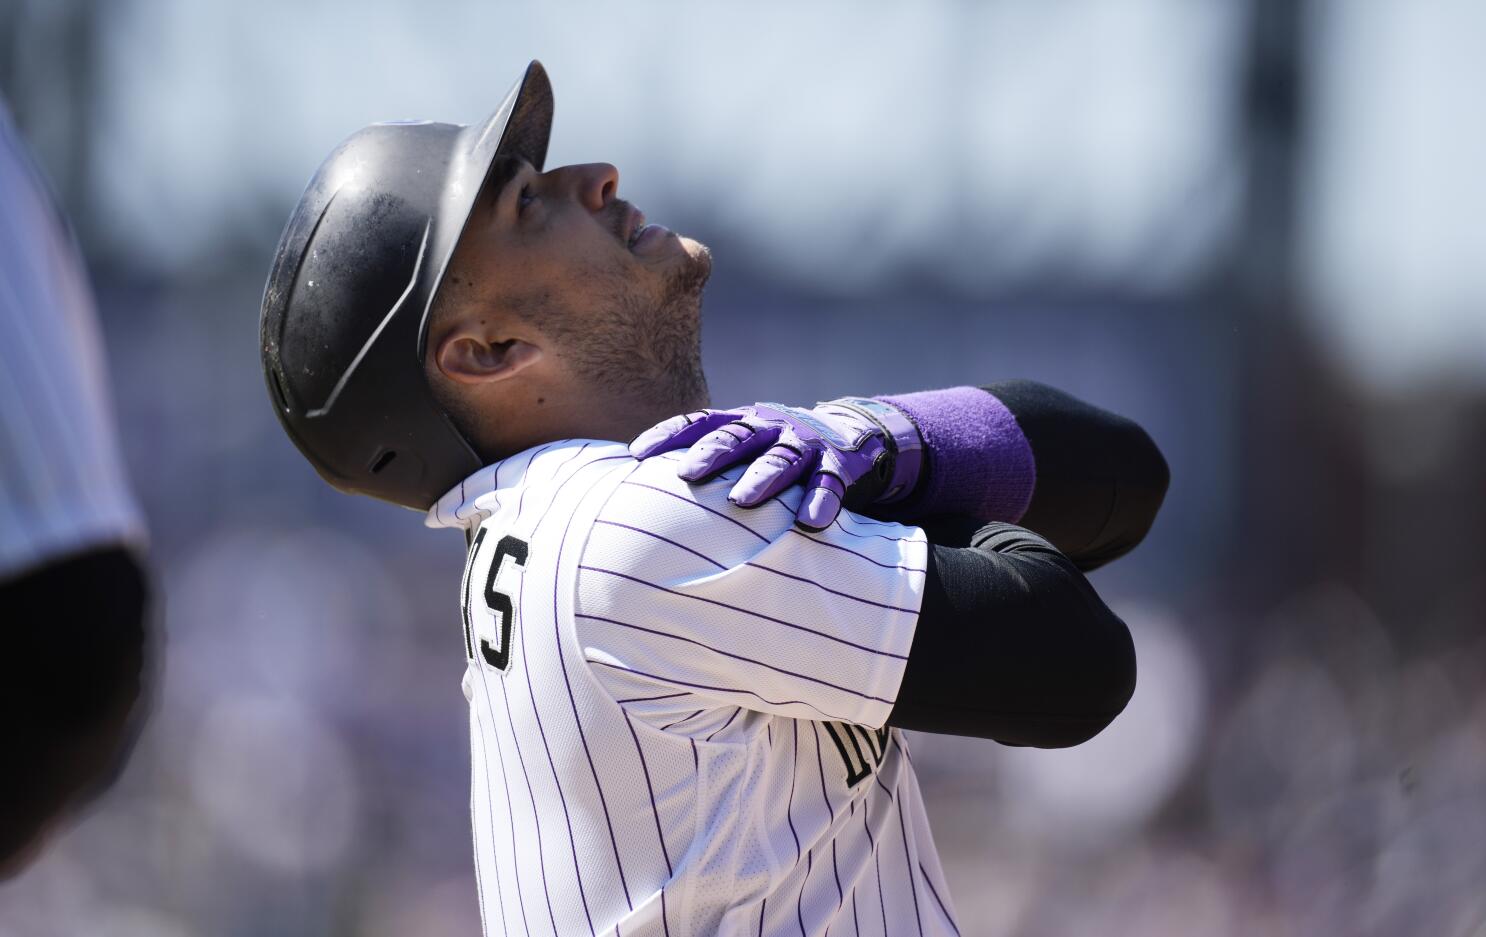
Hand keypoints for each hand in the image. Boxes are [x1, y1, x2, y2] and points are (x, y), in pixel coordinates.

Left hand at [630, 399, 922, 530]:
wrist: (853, 438)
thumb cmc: (779, 454)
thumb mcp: (747, 449)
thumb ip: (710, 464)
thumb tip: (643, 494)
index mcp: (742, 422)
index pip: (700, 422)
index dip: (668, 435)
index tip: (637, 454)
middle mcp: (771, 427)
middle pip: (736, 437)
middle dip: (711, 454)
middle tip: (687, 475)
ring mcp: (805, 444)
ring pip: (781, 458)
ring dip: (761, 478)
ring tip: (741, 501)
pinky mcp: (839, 464)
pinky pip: (829, 483)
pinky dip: (821, 502)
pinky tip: (810, 523)